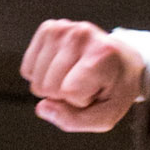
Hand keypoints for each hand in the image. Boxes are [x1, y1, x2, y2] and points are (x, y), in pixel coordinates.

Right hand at [21, 19, 143, 131]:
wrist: (122, 60)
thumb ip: (75, 121)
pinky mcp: (48, 29)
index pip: (69, 92)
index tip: (96, 90)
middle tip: (85, 84)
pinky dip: (42, 75)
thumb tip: (42, 108)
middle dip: (65, 94)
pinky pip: (27, 68)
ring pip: (36, 79)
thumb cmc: (115, 88)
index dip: (81, 101)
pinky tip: (62, 68)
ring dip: (54, 85)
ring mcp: (62, 29)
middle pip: (48, 87)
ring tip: (76, 75)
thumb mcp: (106, 115)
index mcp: (102, 54)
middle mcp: (80, 35)